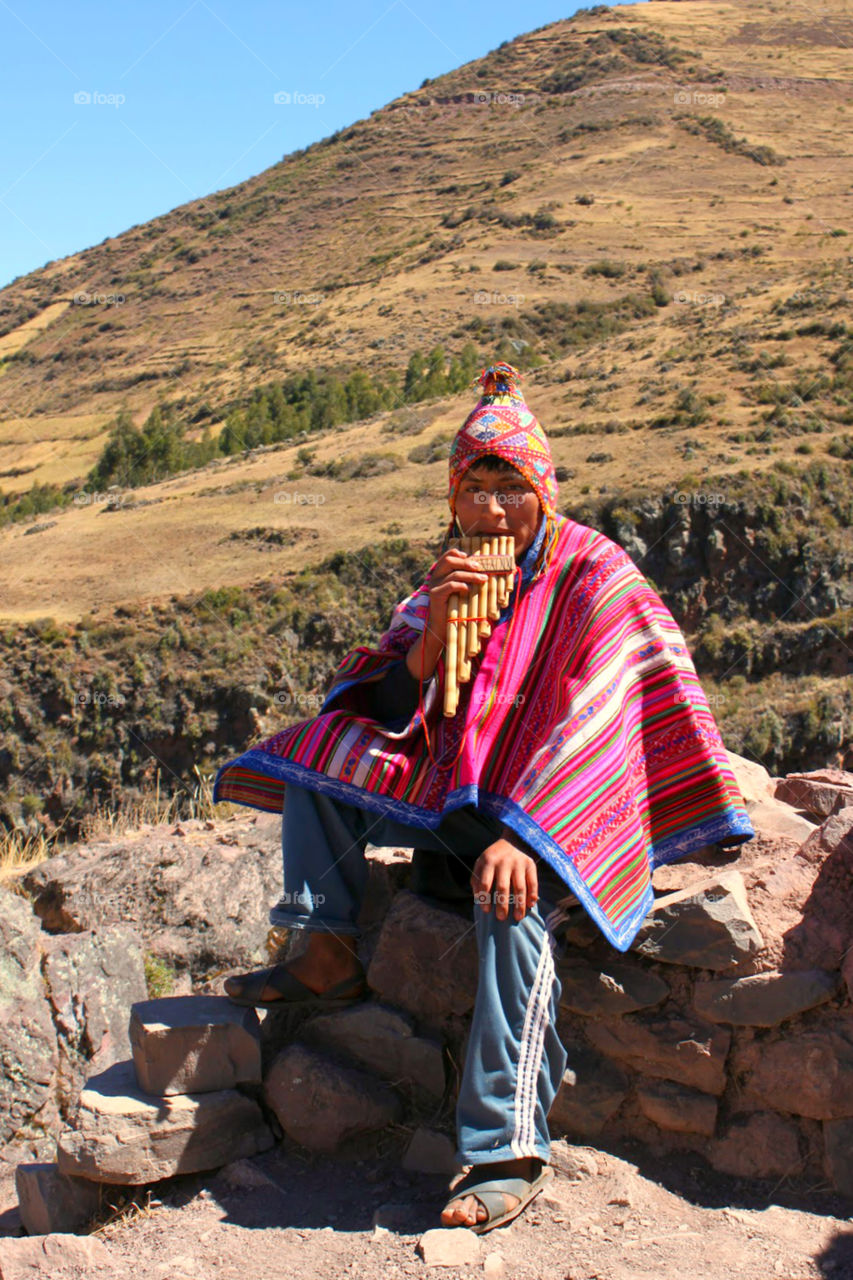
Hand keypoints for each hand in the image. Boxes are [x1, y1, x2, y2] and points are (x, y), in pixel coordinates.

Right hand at [406, 548, 488, 680]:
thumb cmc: (458, 608)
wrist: (444, 627)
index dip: (461, 553)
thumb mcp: (464, 590)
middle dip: (467, 562)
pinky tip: (469, 589)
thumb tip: (488, 570)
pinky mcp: (435, 595)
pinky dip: (462, 585)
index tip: (475, 558)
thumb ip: (469, 579)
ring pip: (453, 573)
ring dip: (471, 575)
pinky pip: (449, 585)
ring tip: (483, 579)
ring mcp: (434, 585)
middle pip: (449, 560)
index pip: (448, 554)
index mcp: (441, 572)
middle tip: (481, 567)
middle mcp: (435, 576)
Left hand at [471, 837, 538, 921]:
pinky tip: (531, 905)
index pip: (485, 883)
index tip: (486, 911)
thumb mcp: (481, 862)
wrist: (514, 839)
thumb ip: (476, 879)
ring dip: (519, 905)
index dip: (485, 898)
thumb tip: (478, 899)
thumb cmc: (494, 857)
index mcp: (489, 861)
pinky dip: (533, 895)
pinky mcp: (531, 865)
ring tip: (517, 917)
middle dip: (502, 905)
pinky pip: (533, 883)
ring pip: (520, 887)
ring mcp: (518, 863)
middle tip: (501, 918)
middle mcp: (504, 862)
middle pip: (503, 887)